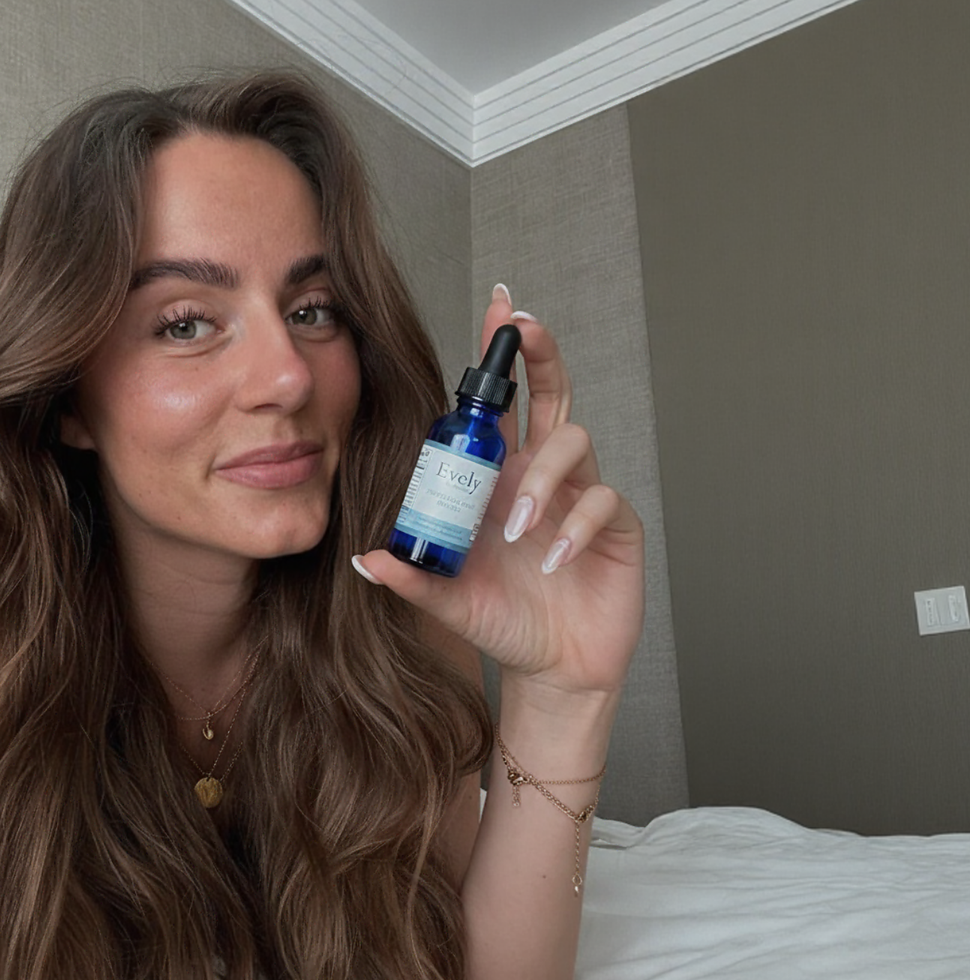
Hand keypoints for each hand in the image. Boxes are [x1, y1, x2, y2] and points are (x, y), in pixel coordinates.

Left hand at [355, 287, 644, 702]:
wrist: (552, 670)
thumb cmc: (502, 622)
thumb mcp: (447, 601)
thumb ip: (412, 579)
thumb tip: (364, 559)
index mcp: (498, 481)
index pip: (497, 409)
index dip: (498, 361)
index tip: (498, 309)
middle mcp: (540, 476)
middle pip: (549, 395)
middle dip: (540, 355)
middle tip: (527, 324)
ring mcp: (579, 496)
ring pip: (574, 440)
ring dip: (542, 476)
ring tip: (517, 527)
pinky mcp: (614, 525)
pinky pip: (602, 501)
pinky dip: (574, 525)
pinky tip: (551, 559)